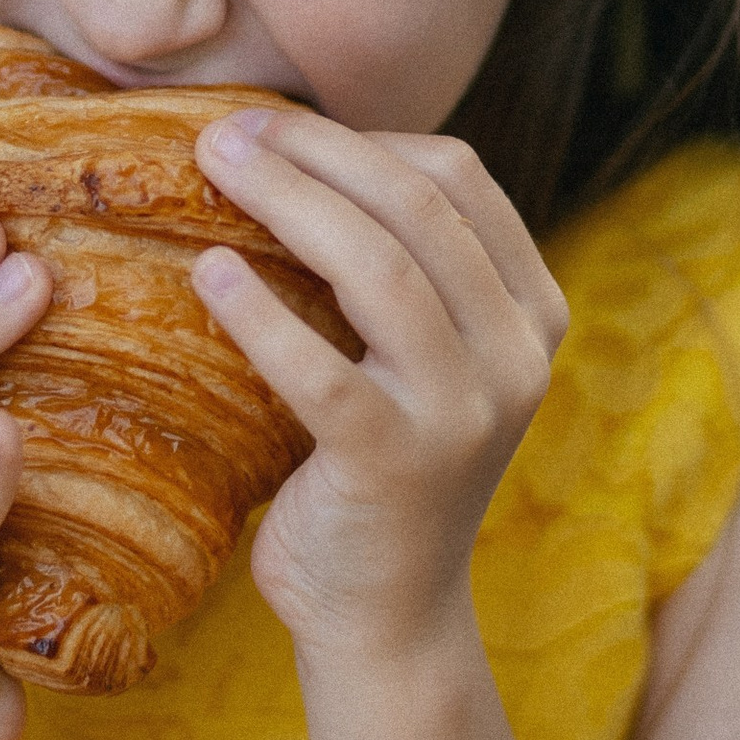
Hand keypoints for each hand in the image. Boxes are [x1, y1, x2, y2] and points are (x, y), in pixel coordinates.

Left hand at [189, 118, 569, 669]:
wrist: (384, 615)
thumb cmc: (375, 464)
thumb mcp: (417, 356)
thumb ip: (399, 265)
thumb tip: (293, 146)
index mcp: (533, 311)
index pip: (458, 179)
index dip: (362, 136)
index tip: (274, 124)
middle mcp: (519, 356)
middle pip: (417, 208)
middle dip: (314, 153)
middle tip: (224, 132)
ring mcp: (468, 413)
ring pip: (379, 270)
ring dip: (285, 203)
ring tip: (211, 171)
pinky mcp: (398, 466)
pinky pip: (322, 371)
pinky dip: (259, 313)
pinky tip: (207, 274)